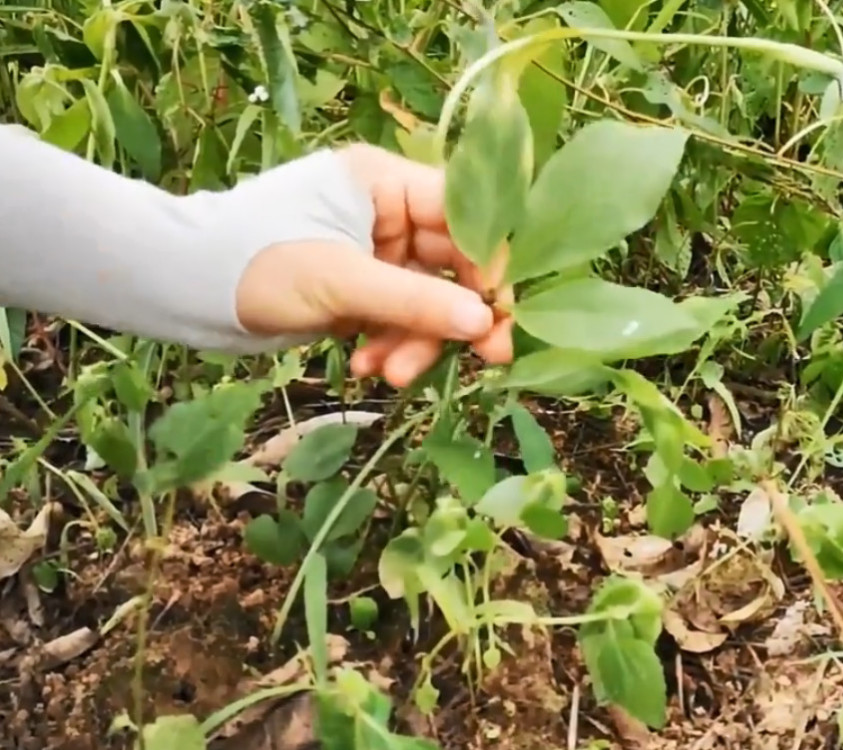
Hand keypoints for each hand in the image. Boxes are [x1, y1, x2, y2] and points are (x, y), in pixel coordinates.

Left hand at [235, 143, 513, 387]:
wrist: (186, 287)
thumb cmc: (258, 260)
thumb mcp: (341, 280)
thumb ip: (416, 300)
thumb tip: (485, 323)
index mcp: (383, 182)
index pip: (461, 214)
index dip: (488, 261)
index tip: (503, 309)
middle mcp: (385, 213)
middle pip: (450, 263)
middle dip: (457, 313)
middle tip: (489, 357)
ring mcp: (373, 254)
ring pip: (424, 298)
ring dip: (417, 339)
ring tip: (391, 375)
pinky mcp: (358, 290)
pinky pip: (395, 318)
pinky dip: (388, 344)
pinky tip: (366, 365)